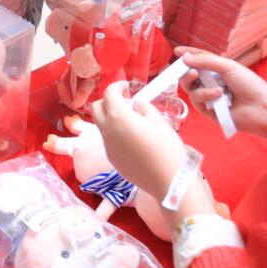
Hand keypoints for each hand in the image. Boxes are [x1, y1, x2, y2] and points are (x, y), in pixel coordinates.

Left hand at [89, 81, 190, 199]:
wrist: (169, 181)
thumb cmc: (167, 147)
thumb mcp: (158, 120)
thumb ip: (143, 107)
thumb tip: (136, 104)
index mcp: (118, 117)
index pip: (109, 93)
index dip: (118, 86)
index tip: (128, 87)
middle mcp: (108, 130)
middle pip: (97, 108)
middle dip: (108, 101)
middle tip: (125, 102)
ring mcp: (108, 146)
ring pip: (101, 125)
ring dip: (111, 118)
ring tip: (131, 121)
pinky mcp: (112, 159)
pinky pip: (108, 140)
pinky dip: (115, 133)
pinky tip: (133, 139)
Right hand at [176, 48, 266, 145]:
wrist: (261, 108)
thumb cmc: (249, 84)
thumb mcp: (228, 66)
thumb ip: (205, 61)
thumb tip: (184, 58)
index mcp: (218, 71)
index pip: (199, 60)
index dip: (188, 55)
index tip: (177, 52)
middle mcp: (211, 83)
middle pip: (189, 76)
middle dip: (186, 73)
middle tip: (191, 71)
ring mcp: (209, 98)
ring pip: (190, 90)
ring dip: (201, 87)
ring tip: (216, 88)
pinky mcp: (208, 112)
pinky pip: (197, 102)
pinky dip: (206, 96)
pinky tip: (219, 96)